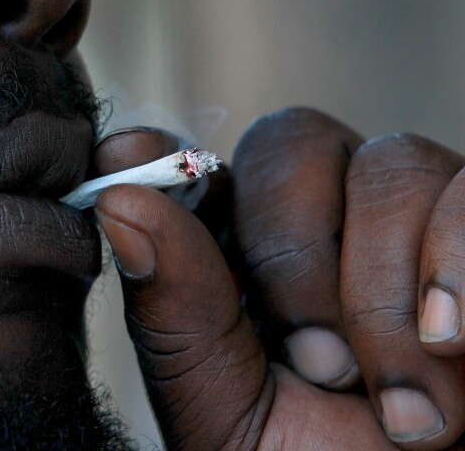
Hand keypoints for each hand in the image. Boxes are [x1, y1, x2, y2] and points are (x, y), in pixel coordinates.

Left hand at [93, 111, 464, 449]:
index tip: (122, 160)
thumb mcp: (225, 410)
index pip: (202, 166)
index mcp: (249, 259)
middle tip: (314, 362)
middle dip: (291, 248)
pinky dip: (455, 269)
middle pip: (290, 140)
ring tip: (395, 401)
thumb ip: (174, 311)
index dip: (163, 156)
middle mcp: (329, 223)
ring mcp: (413, 222)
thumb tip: (118, 201)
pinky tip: (450, 345)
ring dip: (378, 289)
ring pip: (388, 163)